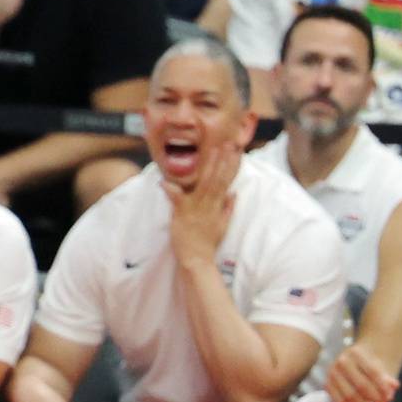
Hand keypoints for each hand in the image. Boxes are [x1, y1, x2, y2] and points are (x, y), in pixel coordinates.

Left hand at [163, 141, 237, 266]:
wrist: (197, 259)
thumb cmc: (207, 243)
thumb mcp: (222, 225)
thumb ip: (227, 208)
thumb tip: (233, 193)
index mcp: (218, 206)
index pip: (227, 181)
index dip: (232, 165)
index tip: (237, 150)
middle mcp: (209, 205)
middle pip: (219, 179)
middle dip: (224, 160)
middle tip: (229, 142)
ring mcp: (197, 209)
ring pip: (204, 184)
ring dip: (208, 167)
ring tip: (212, 151)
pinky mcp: (183, 215)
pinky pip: (177, 200)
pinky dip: (171, 190)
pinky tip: (164, 181)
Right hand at [324, 342, 398, 401]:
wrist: (354, 358)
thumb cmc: (371, 363)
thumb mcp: (381, 366)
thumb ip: (387, 377)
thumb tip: (393, 389)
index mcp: (357, 353)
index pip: (373, 372)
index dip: (382, 387)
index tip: (390, 399)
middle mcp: (342, 361)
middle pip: (361, 385)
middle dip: (374, 399)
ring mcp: (332, 373)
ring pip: (349, 396)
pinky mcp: (327, 385)